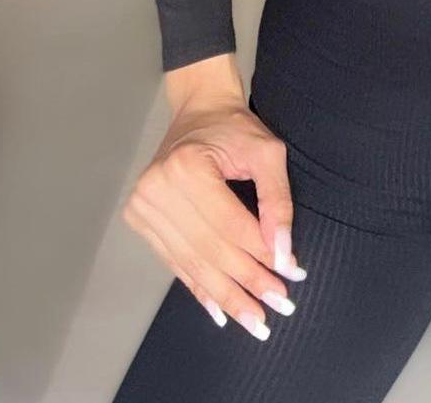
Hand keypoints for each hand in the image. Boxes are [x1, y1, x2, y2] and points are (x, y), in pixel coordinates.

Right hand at [120, 94, 306, 339]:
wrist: (198, 108)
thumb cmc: (235, 127)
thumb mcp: (268, 152)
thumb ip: (277, 202)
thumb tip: (283, 256)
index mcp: (188, 167)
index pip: (231, 226)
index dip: (262, 257)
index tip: (290, 280)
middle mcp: (158, 188)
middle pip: (210, 251)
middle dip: (247, 284)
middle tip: (277, 311)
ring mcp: (143, 205)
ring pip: (192, 263)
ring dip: (226, 296)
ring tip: (254, 321)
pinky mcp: (139, 218)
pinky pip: (174, 261)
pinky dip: (199, 288)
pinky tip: (220, 312)